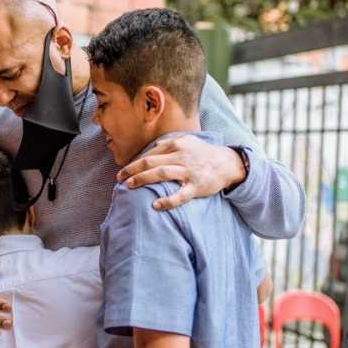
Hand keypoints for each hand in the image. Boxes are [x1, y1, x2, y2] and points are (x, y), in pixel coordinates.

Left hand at [117, 135, 246, 209]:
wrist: (228, 163)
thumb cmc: (203, 153)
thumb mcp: (187, 141)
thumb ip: (168, 144)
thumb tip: (149, 149)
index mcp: (176, 144)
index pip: (150, 153)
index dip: (134, 162)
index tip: (124, 170)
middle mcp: (181, 156)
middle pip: (150, 162)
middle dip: (132, 170)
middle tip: (119, 178)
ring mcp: (189, 171)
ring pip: (161, 174)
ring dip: (142, 179)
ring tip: (129, 186)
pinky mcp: (196, 186)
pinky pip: (180, 194)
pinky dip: (167, 200)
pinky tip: (156, 205)